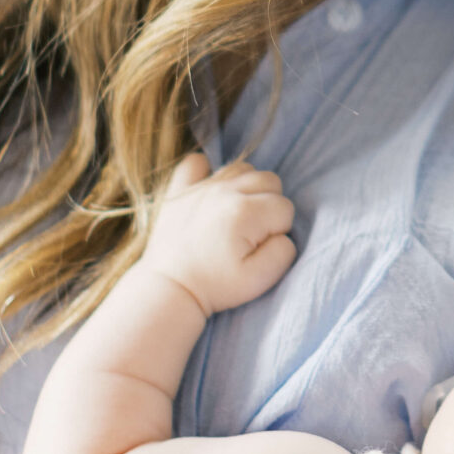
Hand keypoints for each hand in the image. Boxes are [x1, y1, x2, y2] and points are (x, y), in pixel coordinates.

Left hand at [143, 152, 295, 315]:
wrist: (168, 290)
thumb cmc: (215, 287)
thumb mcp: (259, 279)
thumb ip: (282, 251)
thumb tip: (281, 232)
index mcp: (245, 212)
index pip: (284, 207)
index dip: (278, 230)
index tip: (258, 249)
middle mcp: (224, 191)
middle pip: (269, 180)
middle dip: (268, 205)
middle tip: (250, 233)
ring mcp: (200, 187)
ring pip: (242, 168)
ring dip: (245, 188)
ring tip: (234, 216)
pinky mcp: (179, 190)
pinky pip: (195, 163)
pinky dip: (205, 172)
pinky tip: (209, 193)